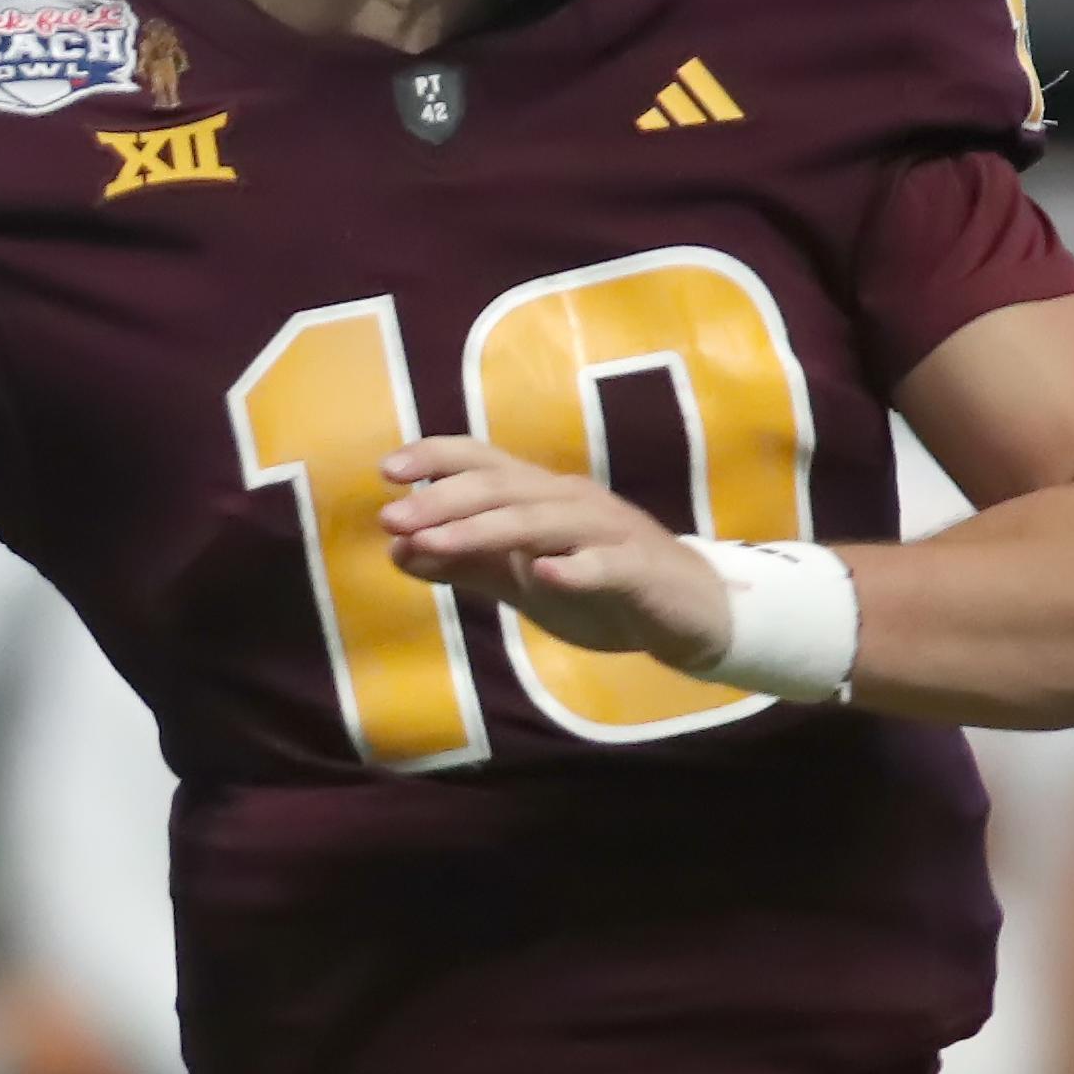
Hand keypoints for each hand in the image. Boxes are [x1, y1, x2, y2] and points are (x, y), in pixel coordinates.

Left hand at [377, 438, 729, 669]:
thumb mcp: (521, 581)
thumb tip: (397, 551)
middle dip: (442, 500)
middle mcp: (571, 501)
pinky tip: (544, 575)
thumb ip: (466, 566)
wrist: (687, 614)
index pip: (484, 462)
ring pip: (541, 520)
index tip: (385, 471)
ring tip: (433, 544)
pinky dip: (575, 568)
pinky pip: (605, 565)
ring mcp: (608, 532)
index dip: (436, 458)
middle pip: (503, 486)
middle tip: (392, 519)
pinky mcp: (639, 570)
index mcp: (542, 497)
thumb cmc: (600, 589)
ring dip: (483, 530)